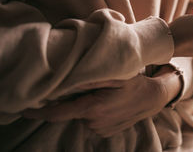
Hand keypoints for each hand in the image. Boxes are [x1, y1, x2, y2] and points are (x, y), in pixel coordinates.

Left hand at [23, 66, 180, 137]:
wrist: (154, 97)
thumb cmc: (134, 82)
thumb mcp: (114, 74)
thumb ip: (89, 78)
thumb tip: (66, 80)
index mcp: (93, 107)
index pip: (58, 113)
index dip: (40, 112)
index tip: (26, 110)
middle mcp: (94, 122)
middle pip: (71, 112)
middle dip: (72, 101)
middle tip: (86, 87)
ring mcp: (101, 129)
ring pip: (81, 116)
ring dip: (85, 106)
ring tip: (102, 94)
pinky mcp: (106, 132)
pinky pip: (92, 122)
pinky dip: (94, 113)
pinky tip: (108, 103)